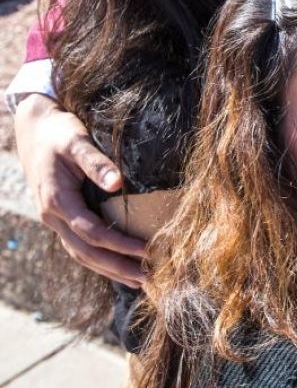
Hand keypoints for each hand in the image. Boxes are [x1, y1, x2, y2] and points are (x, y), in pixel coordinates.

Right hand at [13, 94, 146, 286]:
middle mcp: (53, 216)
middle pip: (86, 252)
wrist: (33, 129)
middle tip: (148, 280)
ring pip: (81, 254)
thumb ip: (95, 163)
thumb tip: (118, 183)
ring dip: (109, 270)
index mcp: (57, 201)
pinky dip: (99, 259)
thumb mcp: (76, 141)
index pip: (92, 233)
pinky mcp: (62, 217)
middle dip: (117, 268)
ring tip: (138, 281)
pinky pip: (79, 245)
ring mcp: (55, 219)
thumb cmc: (58, 133)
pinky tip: (118, 266)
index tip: (147, 251)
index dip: (120, 245)